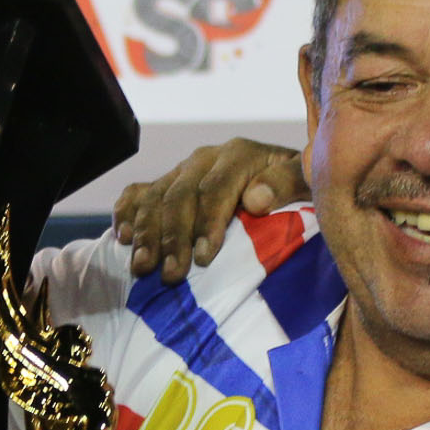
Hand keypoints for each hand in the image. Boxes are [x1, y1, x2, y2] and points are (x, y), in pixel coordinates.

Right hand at [112, 140, 305, 281]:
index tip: (205, 259)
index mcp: (239, 155)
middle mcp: (205, 158)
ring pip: (155, 197)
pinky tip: (122, 238)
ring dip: (145, 233)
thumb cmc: (300, 189)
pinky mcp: (168, 183)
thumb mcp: (308, 182)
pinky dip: (127, 213)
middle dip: (173, 237)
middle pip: (180, 195)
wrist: (287, 178)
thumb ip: (288, 182)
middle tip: (170, 274)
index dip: (208, 223)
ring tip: (142, 266)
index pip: (216, 188)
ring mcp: (183, 170)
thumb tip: (255, 198)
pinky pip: (138, 193)